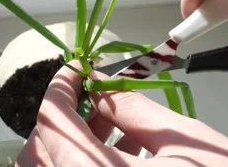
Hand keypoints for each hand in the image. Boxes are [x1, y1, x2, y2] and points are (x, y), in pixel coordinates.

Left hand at [16, 61, 227, 166]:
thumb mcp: (184, 142)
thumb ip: (134, 109)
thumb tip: (103, 85)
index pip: (54, 127)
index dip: (60, 91)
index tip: (75, 69)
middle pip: (42, 156)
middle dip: (64, 117)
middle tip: (93, 91)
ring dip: (79, 138)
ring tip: (114, 112)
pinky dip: (95, 159)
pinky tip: (129, 143)